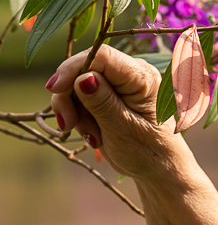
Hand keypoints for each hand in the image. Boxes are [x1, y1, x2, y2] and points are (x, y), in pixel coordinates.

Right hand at [47, 44, 187, 179]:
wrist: (156, 168)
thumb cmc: (148, 151)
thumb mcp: (123, 129)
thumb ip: (102, 103)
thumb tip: (82, 78)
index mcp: (143, 77)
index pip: (102, 56)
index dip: (73, 68)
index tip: (53, 89)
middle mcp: (131, 74)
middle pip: (83, 69)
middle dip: (68, 96)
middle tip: (68, 125)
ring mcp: (119, 84)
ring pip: (76, 85)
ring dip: (74, 111)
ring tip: (93, 136)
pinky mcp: (108, 96)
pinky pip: (79, 98)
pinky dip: (78, 116)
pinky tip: (93, 134)